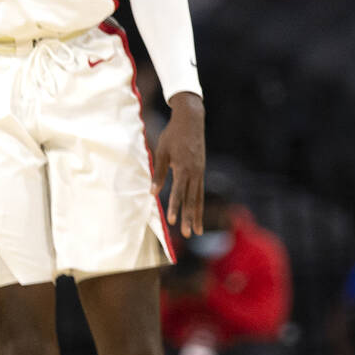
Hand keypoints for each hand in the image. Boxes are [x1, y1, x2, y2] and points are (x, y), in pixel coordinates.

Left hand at [151, 91, 204, 237]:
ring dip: (197, 215)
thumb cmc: (173, 135)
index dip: (174, 206)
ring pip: (198, 197)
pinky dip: (199, 203)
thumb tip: (153, 192)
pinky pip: (200, 190)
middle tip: (187, 234)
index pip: (178, 191)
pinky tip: (198, 213)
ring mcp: (200, 172)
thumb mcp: (162, 151)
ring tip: (197, 231)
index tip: (171, 220)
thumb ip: (158, 172)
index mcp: (182, 167)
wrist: (191, 120)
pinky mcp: (201, 170)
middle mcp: (194, 172)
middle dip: (189, 217)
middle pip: (191, 199)